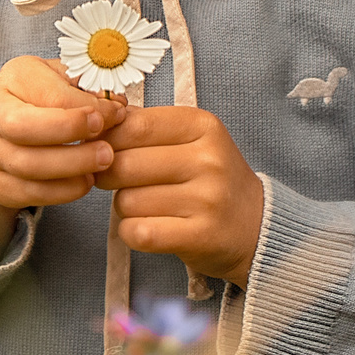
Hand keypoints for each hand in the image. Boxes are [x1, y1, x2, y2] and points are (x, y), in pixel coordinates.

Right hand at [0, 55, 126, 262]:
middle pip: (23, 127)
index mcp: (13, 79)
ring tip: (103, 162)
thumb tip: (115, 105)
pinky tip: (86, 181)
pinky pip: (29, 193)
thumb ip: (86, 88)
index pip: (50, 95)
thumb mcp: (62, 80)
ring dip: (72, 166)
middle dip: (69, 134)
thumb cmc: (42, 100)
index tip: (116, 113)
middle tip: (106, 143)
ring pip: (27, 165)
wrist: (4, 133)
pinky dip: (62, 191)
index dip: (86, 107)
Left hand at [98, 105, 267, 283]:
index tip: (103, 150)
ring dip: (124, 207)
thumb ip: (145, 125)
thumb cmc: (210, 178)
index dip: (107, 140)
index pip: (133, 125)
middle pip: (124, 164)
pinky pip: (138, 232)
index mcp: (203, 126)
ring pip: (126, 201)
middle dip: (109, 176)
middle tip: (119, 182)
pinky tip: (147, 229)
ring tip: (146, 206)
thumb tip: (98, 117)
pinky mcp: (200, 236)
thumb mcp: (189, 139)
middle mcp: (208, 160)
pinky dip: (131, 232)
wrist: (256, 226)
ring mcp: (207, 199)